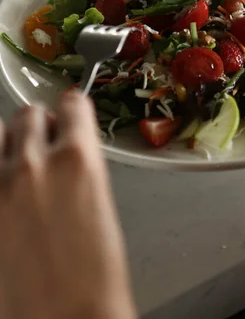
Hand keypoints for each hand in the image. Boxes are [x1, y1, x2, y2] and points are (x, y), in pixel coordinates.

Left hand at [0, 91, 135, 318]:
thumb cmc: (95, 275)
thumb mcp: (99, 203)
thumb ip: (78, 168)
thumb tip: (65, 152)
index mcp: (77, 159)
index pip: (72, 106)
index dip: (72, 110)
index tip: (69, 114)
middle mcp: (33, 163)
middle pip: (28, 115)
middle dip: (39, 125)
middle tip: (43, 144)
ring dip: (8, 141)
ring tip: (17, 163)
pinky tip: (6, 190)